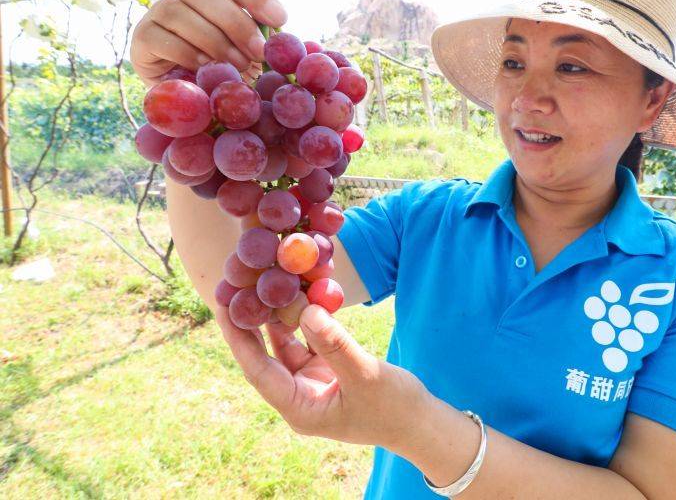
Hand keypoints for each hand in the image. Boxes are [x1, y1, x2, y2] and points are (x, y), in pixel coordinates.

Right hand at [130, 0, 287, 84]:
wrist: (184, 94)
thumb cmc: (222, 66)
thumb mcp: (246, 50)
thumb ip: (259, 39)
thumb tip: (283, 38)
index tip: (280, 19)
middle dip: (236, 22)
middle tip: (259, 52)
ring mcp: (158, 13)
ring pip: (179, 12)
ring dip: (215, 41)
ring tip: (238, 66)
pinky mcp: (142, 38)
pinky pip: (161, 38)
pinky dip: (187, 53)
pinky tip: (206, 67)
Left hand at [213, 302, 430, 448]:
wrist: (421, 423)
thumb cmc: (394, 408)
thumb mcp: (365, 374)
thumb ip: (335, 343)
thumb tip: (306, 309)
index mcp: (299, 408)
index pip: (258, 370)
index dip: (240, 337)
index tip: (224, 306)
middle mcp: (299, 395)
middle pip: (265, 355)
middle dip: (250, 323)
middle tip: (235, 287)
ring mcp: (312, 382)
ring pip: (286, 344)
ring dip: (278, 316)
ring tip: (263, 282)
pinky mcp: (327, 370)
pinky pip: (308, 340)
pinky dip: (305, 318)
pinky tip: (300, 291)